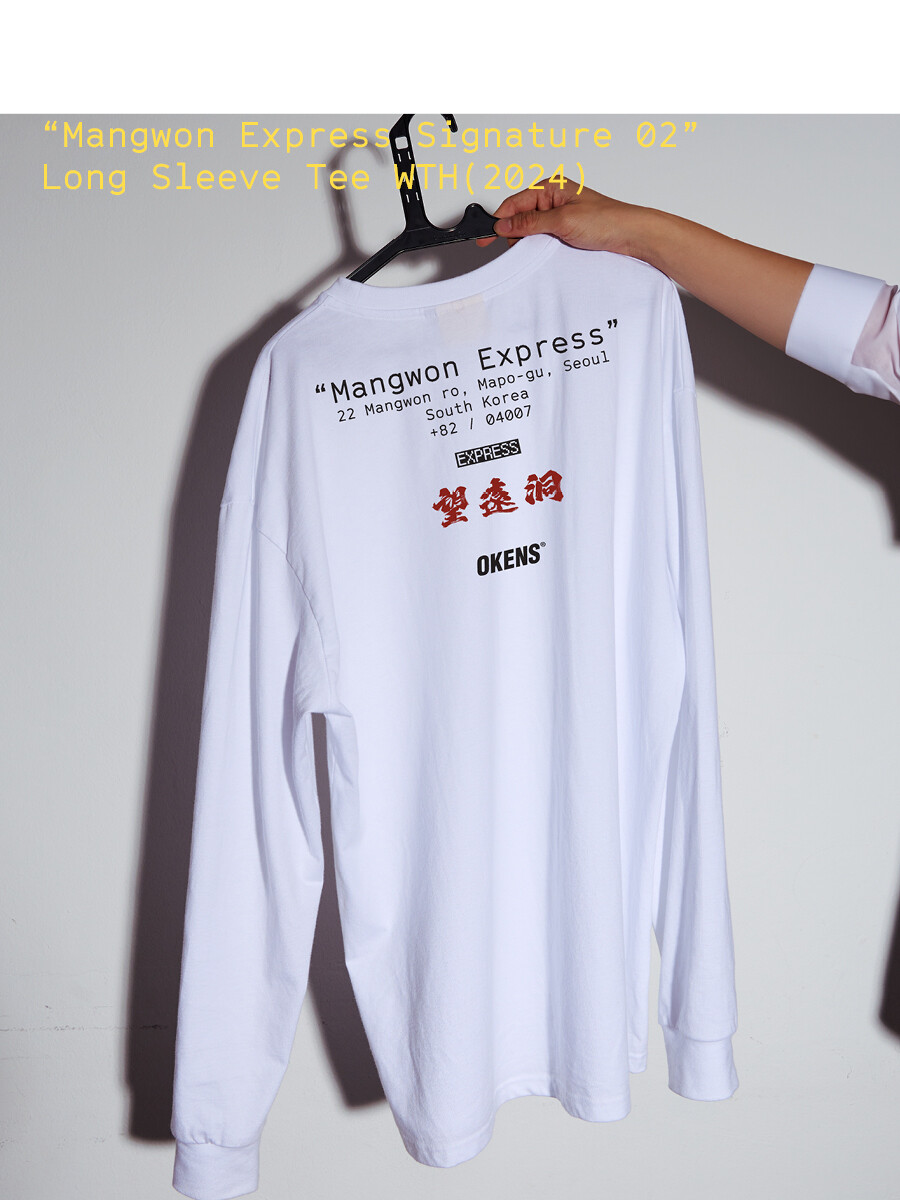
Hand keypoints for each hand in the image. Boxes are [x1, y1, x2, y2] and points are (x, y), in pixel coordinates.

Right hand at [476, 176, 647, 257]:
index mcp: (551, 187)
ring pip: (531, 229)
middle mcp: (554, 198)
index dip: (499, 220)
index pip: (514, 202)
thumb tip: (505, 224)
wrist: (632, 235)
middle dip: (513, 232)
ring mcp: (560, 214)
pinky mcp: (566, 229)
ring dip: (528, 241)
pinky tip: (544, 251)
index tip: (486, 236)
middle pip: (520, 216)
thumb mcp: (562, 220)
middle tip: (511, 247)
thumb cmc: (607, 220)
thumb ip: (530, 222)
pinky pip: (543, 237)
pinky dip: (539, 246)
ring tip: (534, 248)